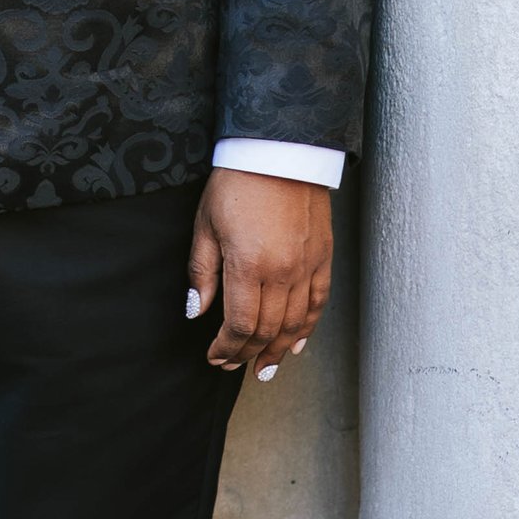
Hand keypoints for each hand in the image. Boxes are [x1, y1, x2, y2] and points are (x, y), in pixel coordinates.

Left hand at [187, 173, 331, 378]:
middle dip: (247, 354)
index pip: (240, 325)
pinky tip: (297, 343)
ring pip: (296, 323)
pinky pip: (318, 302)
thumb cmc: (237, 184)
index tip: (215, 357)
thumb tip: (196, 310)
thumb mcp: (206, 226)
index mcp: (249, 265)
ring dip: (278, 350)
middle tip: (233, 366)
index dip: (227, 348)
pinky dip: (308, 327)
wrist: (279, 151)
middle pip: (268, 330)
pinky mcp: (323, 257)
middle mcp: (283, 271)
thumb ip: (202, 273)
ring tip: (264, 367)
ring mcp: (307, 266)